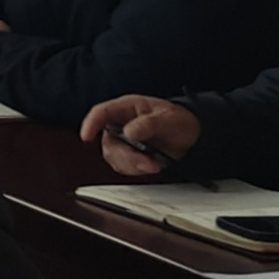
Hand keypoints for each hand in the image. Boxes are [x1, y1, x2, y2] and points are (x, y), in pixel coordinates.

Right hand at [79, 95, 200, 177]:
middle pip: (107, 142)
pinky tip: (152, 166)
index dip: (91, 123)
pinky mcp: (128, 156)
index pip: (101, 112)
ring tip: (155, 164)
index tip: (87, 136)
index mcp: (127, 108)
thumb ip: (150, 123)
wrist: (192, 138)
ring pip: (113, 157)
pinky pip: (122, 167)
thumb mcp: (170, 119)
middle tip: (147, 163)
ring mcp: (122, 141)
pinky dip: (136, 170)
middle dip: (126, 156)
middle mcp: (120, 124)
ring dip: (133, 165)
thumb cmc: (180, 122)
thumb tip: (130, 131)